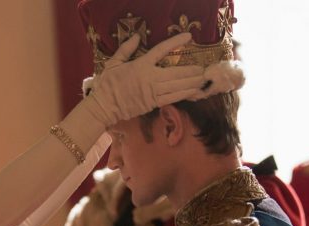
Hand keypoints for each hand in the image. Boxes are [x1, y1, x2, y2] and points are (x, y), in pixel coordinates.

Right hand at [88, 32, 205, 125]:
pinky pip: (173, 98)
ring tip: (202, 80)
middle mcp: (150, 78)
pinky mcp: (154, 104)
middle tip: (203, 68)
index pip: (161, 50)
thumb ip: (126, 49)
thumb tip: (138, 36)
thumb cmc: (108, 84)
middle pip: (177, 72)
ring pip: (178, 86)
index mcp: (141, 66)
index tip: (188, 37)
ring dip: (192, 83)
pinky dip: (185, 94)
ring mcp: (153, 92)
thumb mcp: (113, 63)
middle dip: (192, 71)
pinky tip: (194, 91)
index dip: (175, 43)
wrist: (104, 107)